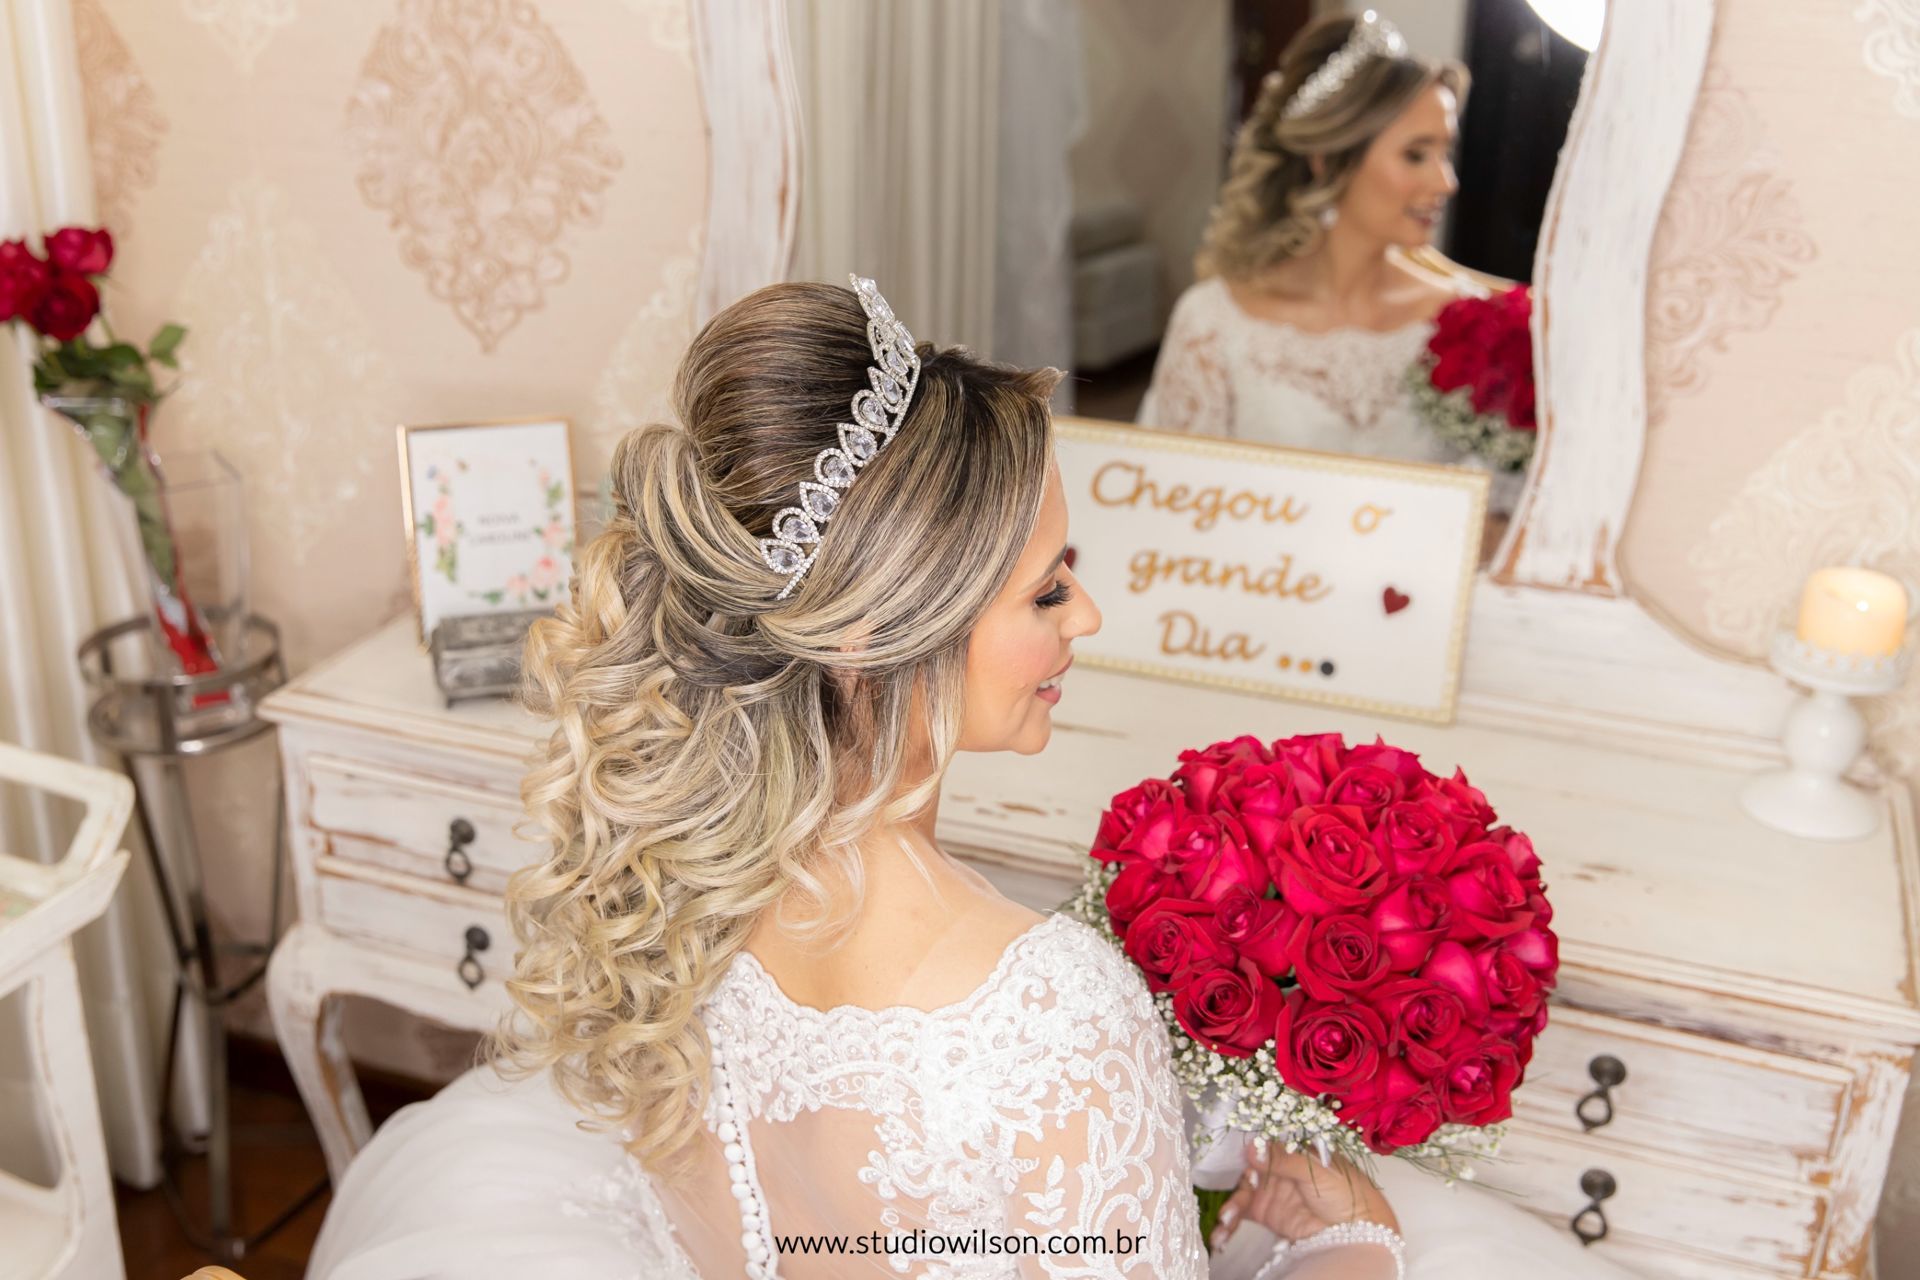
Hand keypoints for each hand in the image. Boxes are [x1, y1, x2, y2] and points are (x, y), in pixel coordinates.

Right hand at [1211, 1138, 1398, 1250]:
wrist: (1359, 1230)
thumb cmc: (1346, 1190)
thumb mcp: (1315, 1170)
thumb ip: (1282, 1159)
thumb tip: (1251, 1146)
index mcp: (1289, 1148)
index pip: (1258, 1144)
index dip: (1242, 1151)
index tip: (1232, 1161)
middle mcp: (1276, 1167)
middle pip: (1244, 1171)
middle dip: (1232, 1185)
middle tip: (1230, 1201)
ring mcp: (1270, 1191)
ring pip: (1240, 1194)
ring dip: (1229, 1208)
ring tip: (1225, 1222)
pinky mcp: (1267, 1214)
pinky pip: (1242, 1215)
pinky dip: (1229, 1224)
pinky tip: (1221, 1234)